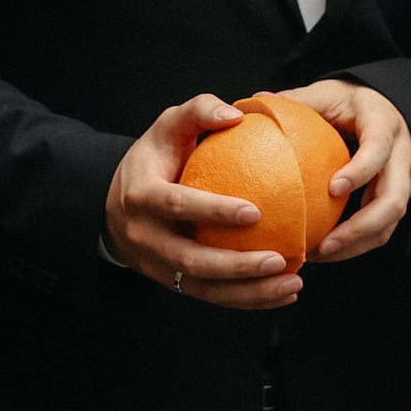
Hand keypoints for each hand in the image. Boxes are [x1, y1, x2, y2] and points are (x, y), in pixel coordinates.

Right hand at [104, 96, 302, 309]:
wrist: (117, 202)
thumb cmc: (154, 158)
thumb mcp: (167, 127)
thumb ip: (198, 111)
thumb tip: (235, 113)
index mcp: (140, 196)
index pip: (177, 204)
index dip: (213, 210)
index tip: (256, 210)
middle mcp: (144, 236)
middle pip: (191, 260)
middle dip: (237, 266)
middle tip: (281, 259)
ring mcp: (157, 265)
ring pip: (204, 288)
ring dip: (250, 292)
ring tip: (293, 284)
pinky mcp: (172, 282)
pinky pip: (212, 296)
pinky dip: (248, 299)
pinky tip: (283, 292)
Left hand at [271, 79, 410, 260]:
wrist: (381, 108)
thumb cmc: (349, 101)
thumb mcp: (325, 93)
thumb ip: (297, 99)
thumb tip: (258, 101)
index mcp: (383, 123)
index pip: (379, 149)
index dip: (360, 171)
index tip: (333, 189)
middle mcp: (401, 155)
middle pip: (393, 199)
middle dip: (361, 226)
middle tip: (326, 242)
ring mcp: (403, 180)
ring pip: (390, 222)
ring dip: (357, 243)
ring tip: (321, 253)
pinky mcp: (395, 198)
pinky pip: (382, 229)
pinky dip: (355, 244)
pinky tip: (324, 250)